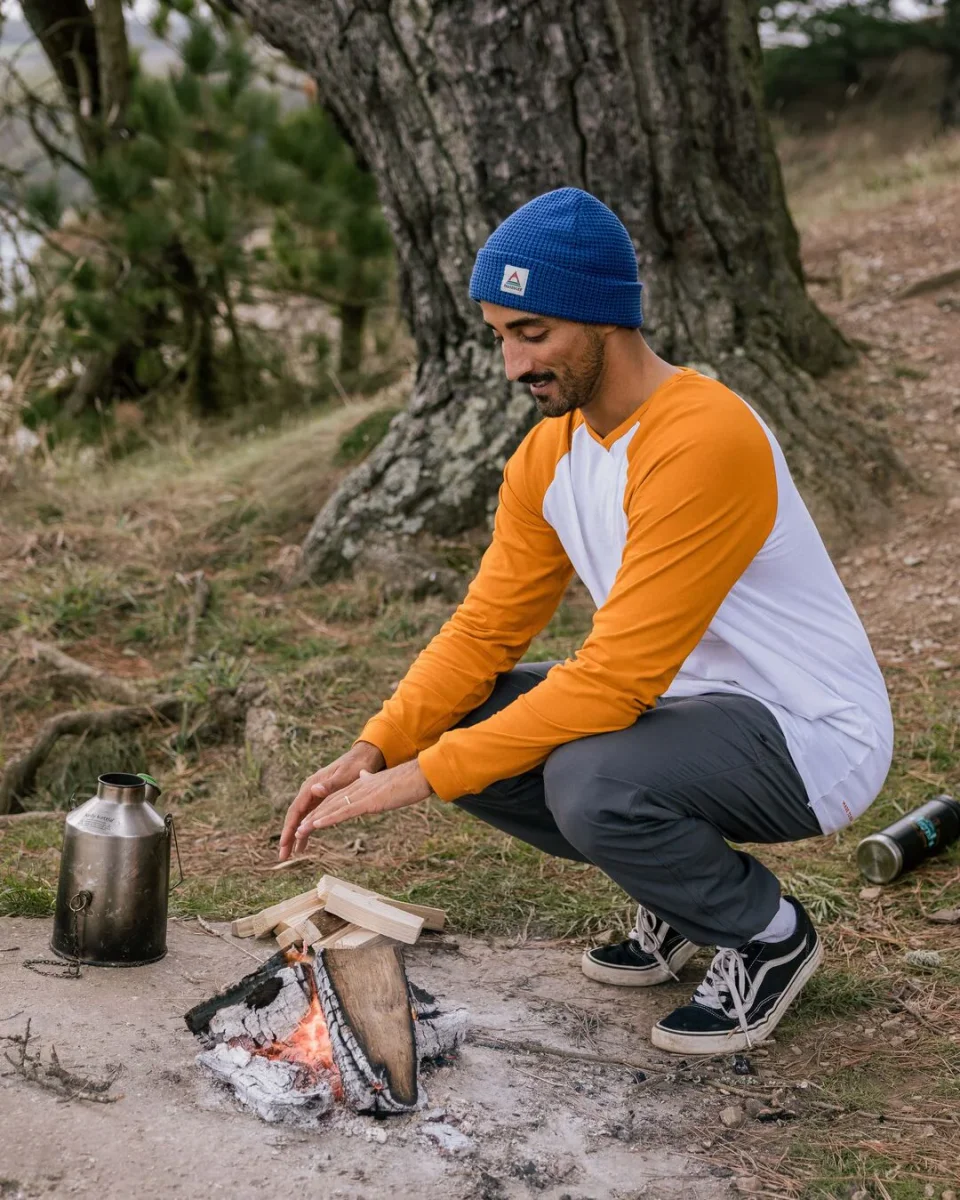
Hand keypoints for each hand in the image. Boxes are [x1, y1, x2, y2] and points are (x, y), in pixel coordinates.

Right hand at [279, 741, 385, 860]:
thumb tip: (313, 789)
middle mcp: (310, 791)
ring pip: (301, 818)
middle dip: (288, 836)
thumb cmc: (356, 765)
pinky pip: (310, 817)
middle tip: (283, 856)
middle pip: (295, 817)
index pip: (296, 810)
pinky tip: (303, 844)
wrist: (364, 756)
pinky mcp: (322, 799)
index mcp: (312, 785)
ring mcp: (315, 795)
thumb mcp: (345, 775)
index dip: (290, 828)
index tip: (284, 844)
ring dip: (295, 836)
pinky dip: (306, 830)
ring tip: (290, 855)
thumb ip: (330, 784)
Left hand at [294, 760, 432, 841]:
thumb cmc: (407, 781)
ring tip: (297, 832)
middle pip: (328, 804)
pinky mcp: (368, 801)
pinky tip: (315, 825)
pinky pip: (343, 811)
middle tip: (295, 832)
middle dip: (311, 818)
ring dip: (313, 821)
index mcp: (360, 785)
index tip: (307, 821)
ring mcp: (361, 794)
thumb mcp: (385, 782)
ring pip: (331, 808)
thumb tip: (364, 776)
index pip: (335, 799)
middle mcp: (357, 788)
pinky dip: (327, 818)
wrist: (421, 774)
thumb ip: (371, 780)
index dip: (320, 810)